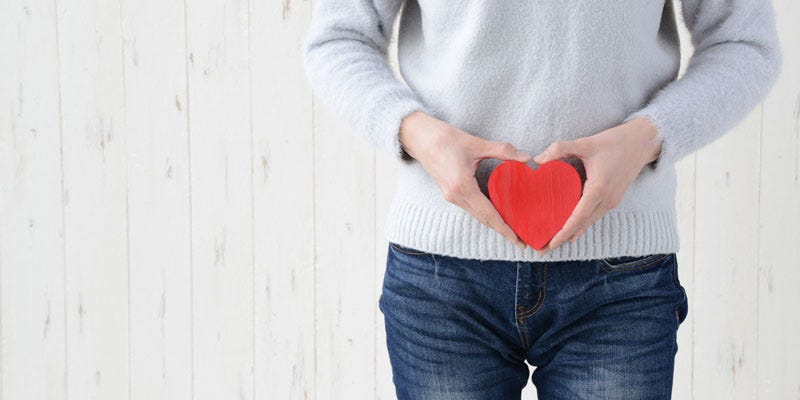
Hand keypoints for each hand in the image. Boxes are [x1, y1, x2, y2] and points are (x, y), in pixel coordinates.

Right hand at [399, 111, 530, 250]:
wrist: (420, 138)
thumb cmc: (446, 139)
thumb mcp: (477, 143)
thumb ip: (503, 151)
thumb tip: (527, 158)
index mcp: (462, 186)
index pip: (488, 213)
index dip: (504, 229)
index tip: (518, 241)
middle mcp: (456, 196)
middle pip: (483, 219)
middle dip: (502, 231)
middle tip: (522, 241)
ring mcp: (451, 196)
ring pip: (477, 215)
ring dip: (494, 224)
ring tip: (513, 229)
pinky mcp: (450, 193)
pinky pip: (471, 208)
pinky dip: (485, 214)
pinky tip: (497, 213)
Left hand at [531, 116, 661, 256]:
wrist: (643, 142)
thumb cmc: (616, 142)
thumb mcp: (586, 142)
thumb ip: (560, 149)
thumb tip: (538, 159)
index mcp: (599, 188)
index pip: (578, 217)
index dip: (563, 232)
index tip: (550, 243)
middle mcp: (607, 200)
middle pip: (582, 225)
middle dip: (562, 239)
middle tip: (542, 249)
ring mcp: (612, 201)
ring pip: (588, 222)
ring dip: (571, 233)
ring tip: (552, 242)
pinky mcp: (613, 199)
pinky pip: (594, 216)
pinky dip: (581, 224)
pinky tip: (570, 231)